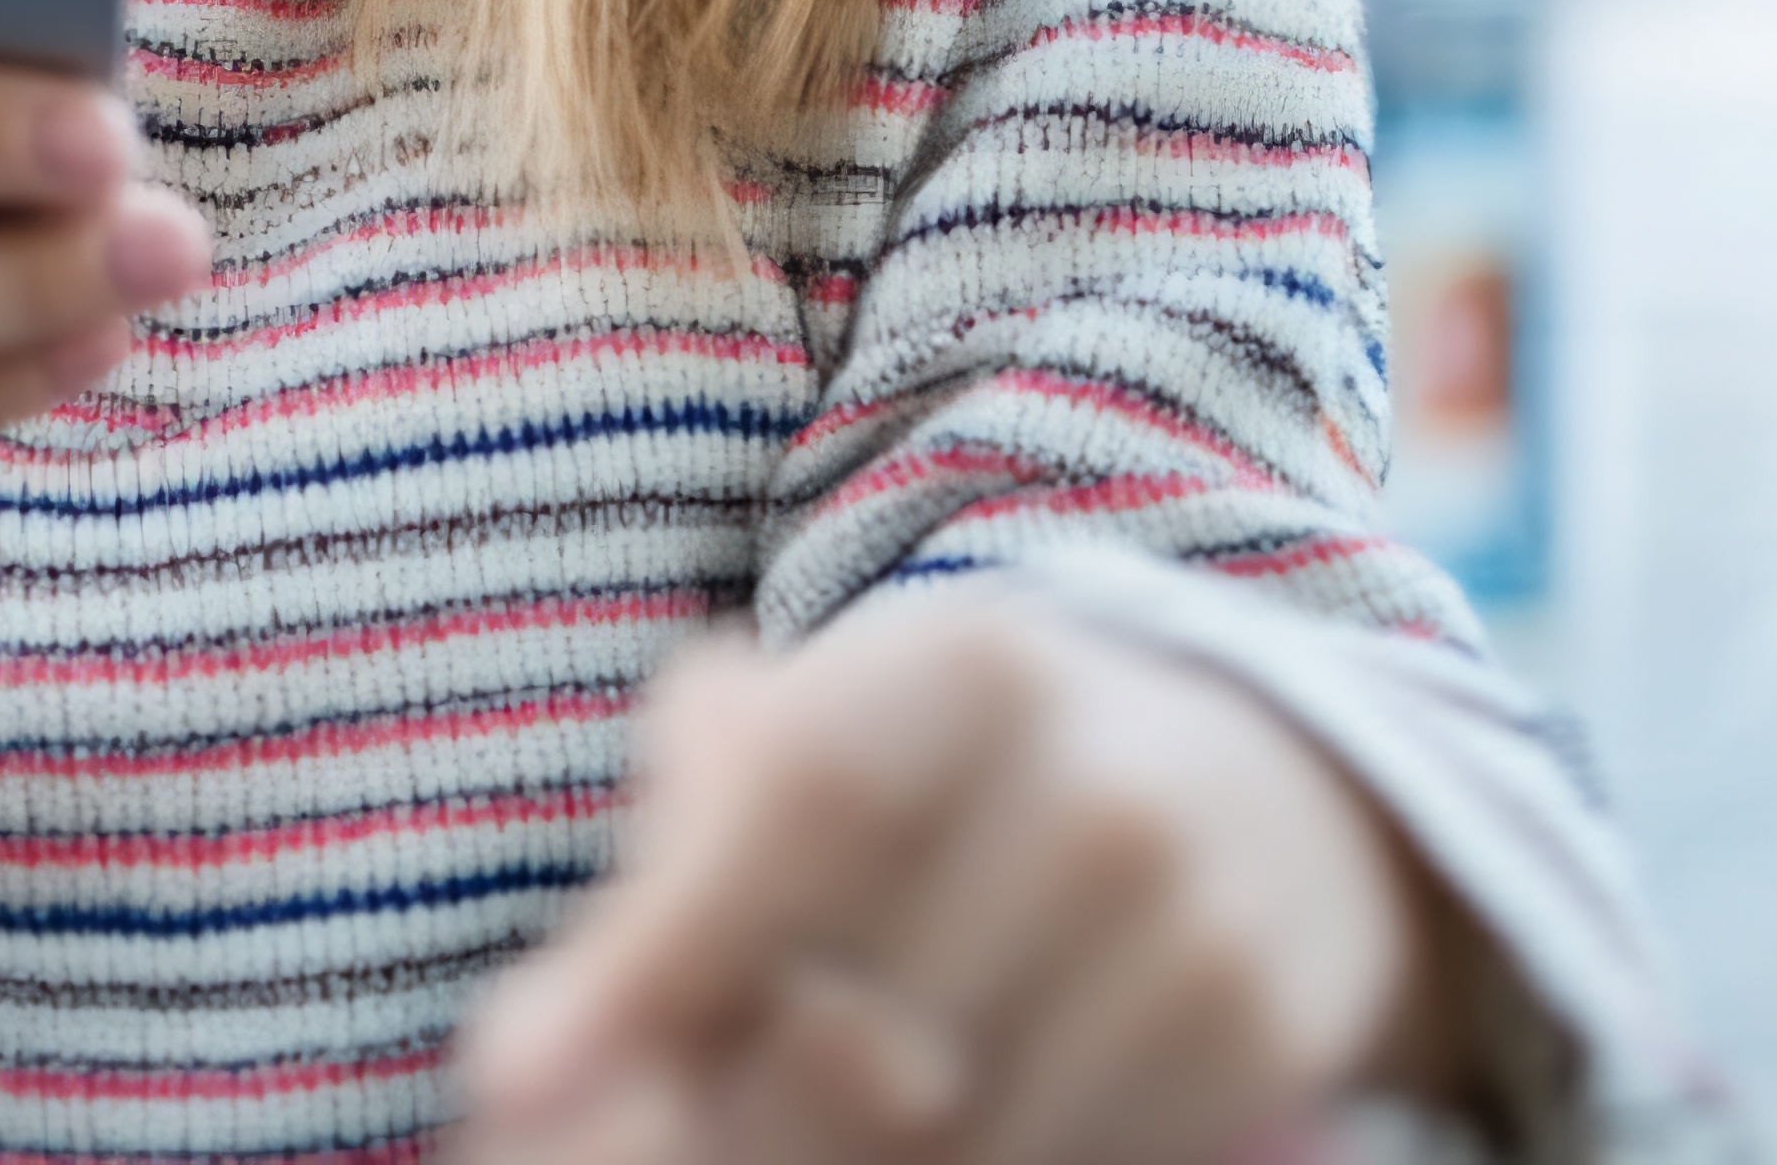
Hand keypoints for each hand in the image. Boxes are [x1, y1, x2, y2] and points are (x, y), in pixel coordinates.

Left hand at [451, 598, 1466, 1164]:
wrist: (1256, 798)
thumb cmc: (957, 783)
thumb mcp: (821, 752)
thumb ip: (668, 877)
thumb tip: (523, 1070)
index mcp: (970, 662)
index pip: (804, 804)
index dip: (664, 949)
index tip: (519, 1074)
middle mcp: (1103, 782)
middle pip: (863, 1021)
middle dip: (733, 1108)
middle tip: (672, 1121)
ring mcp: (1196, 921)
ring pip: (956, 1135)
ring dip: (850, 1164)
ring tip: (796, 1124)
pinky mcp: (1256, 1038)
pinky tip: (943, 1136)